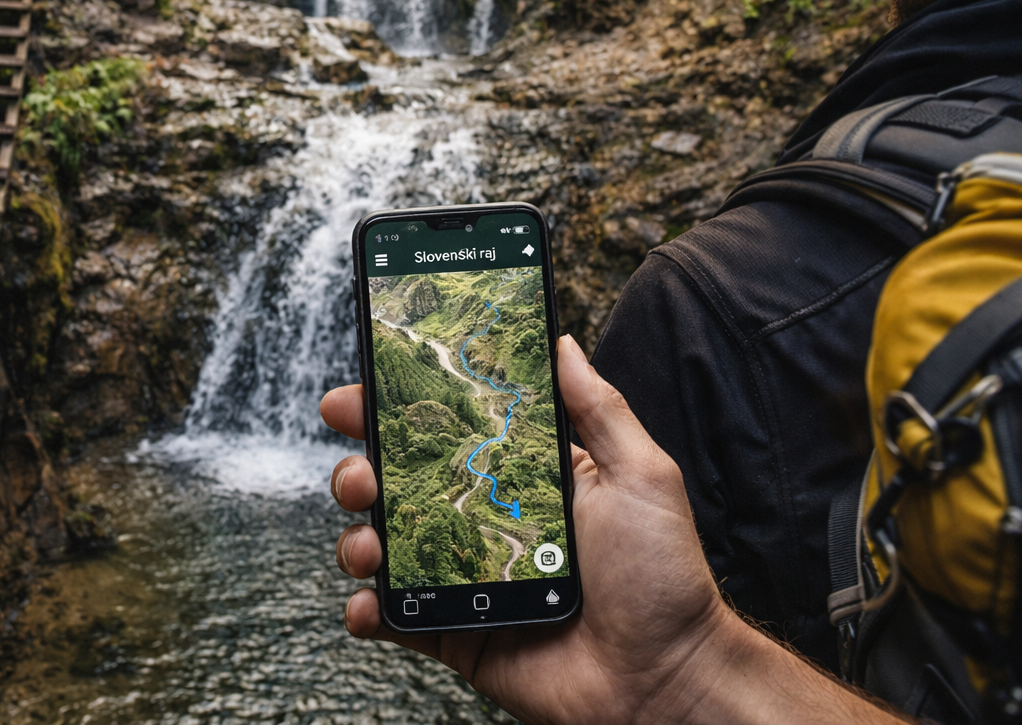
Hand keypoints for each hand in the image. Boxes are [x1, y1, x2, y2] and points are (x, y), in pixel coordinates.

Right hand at [321, 336, 899, 724]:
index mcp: (519, 476)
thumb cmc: (663, 579)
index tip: (361, 389)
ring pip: (383, 543)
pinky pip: (393, 616)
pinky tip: (370, 602)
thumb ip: (597, 407)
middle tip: (359, 470)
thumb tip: (560, 341)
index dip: (397, 407)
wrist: (665, 681)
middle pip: (396, 481)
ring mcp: (462, 577)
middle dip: (360, 465)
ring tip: (370, 543)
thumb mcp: (641, 475)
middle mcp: (482, 520)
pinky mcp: (454, 631)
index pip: (445, 428)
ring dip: (357, 535)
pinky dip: (368, 609)